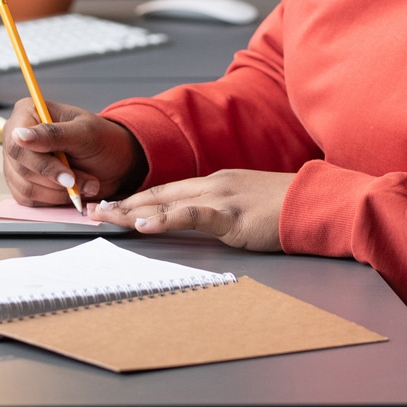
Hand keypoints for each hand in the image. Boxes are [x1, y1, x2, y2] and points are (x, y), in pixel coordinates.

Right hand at [3, 99, 144, 206]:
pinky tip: (71, 191)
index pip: (17, 142)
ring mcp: (16, 162)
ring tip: (85, 184)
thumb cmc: (101, 140)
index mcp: (28, 112)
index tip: (68, 176)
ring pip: (26, 187)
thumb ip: (52, 134)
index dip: (41, 162)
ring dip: (60, 192)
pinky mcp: (21, 184)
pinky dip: (54, 200)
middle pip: (21, 167)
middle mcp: (16, 136)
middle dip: (58, 179)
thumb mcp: (84, 134)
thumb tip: (19, 135)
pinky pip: (28, 200)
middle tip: (86, 180)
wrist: (113, 162)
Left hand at [87, 170, 293, 251]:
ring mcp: (221, 197)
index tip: (110, 205)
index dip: (136, 198)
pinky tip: (145, 225)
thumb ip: (220, 208)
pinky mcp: (232, 215)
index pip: (166, 190)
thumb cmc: (284, 207)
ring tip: (106, 217)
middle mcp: (212, 183)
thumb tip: (198, 220)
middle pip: (158, 193)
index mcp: (214, 181)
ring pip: (167, 202)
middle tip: (92, 211)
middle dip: (123, 203)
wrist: (314, 203)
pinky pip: (192, 216)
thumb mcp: (245, 202)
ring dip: (133, 211)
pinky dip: (166, 219)